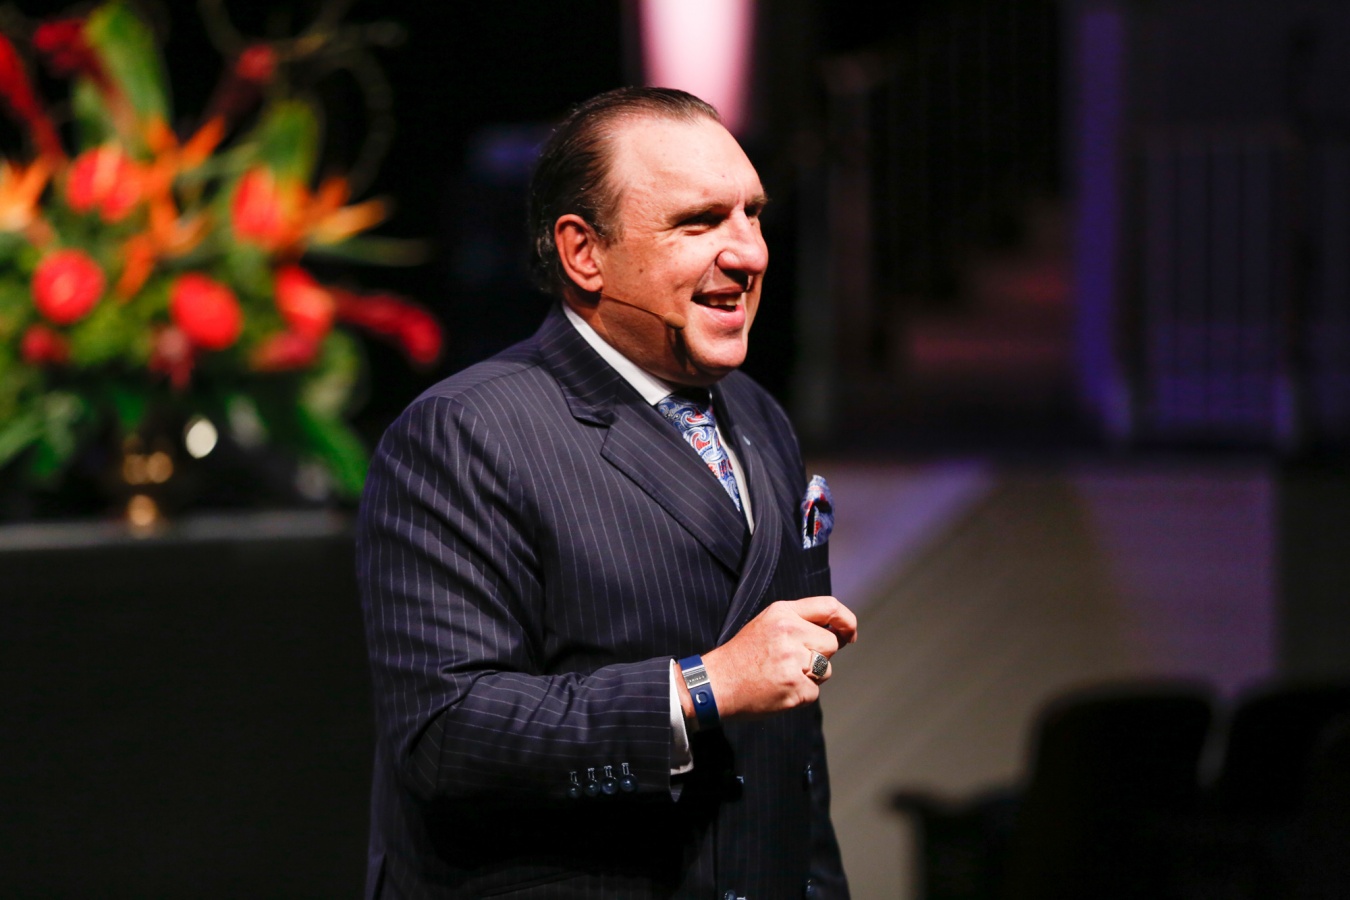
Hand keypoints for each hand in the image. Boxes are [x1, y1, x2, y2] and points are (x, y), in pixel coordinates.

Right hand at [686, 596, 856, 723]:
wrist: (714, 684)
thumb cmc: (742, 656)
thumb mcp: (766, 624)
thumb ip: (799, 622)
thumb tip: (838, 632)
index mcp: (783, 612)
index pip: (830, 607)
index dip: (847, 621)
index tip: (848, 634)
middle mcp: (790, 632)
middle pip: (831, 644)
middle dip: (820, 656)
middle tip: (793, 662)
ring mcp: (793, 661)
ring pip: (826, 670)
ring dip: (811, 677)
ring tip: (781, 675)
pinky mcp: (795, 687)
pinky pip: (814, 692)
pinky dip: (800, 695)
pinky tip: (778, 689)